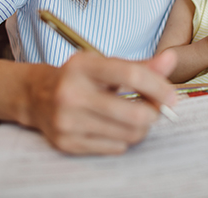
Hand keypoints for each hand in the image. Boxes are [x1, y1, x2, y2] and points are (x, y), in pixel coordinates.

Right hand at [24, 50, 176, 154]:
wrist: (35, 95)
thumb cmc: (78, 78)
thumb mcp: (105, 65)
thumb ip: (140, 65)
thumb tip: (171, 60)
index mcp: (83, 66)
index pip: (131, 75)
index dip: (158, 87)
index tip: (172, 97)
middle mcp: (72, 93)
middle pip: (133, 113)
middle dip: (153, 113)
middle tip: (155, 109)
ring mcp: (67, 120)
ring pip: (127, 134)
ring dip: (141, 128)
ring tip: (134, 117)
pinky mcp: (66, 143)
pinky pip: (114, 148)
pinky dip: (123, 139)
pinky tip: (114, 127)